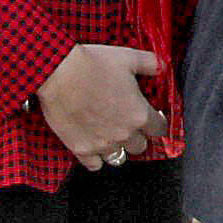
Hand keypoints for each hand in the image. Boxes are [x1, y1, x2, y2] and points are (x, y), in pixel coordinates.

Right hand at [36, 43, 166, 169]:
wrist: (59, 73)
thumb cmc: (93, 64)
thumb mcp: (129, 57)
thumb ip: (150, 64)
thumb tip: (162, 66)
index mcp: (139, 114)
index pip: (159, 128)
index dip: (157, 122)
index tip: (152, 118)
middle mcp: (124, 134)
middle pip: (140, 146)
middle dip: (137, 136)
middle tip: (128, 124)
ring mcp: (102, 144)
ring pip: (119, 158)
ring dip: (118, 148)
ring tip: (111, 137)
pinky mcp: (81, 149)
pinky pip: (95, 165)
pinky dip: (95, 158)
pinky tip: (93, 147)